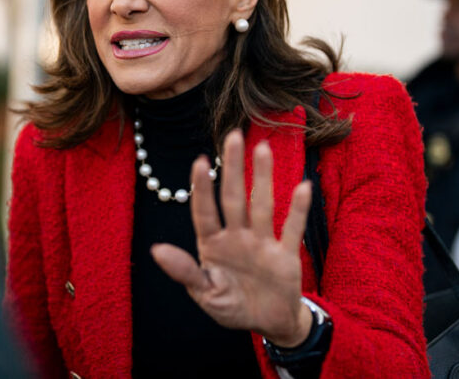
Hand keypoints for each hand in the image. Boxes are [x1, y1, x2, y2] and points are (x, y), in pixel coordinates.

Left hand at [151, 130, 314, 347]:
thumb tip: (156, 250)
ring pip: (262, 205)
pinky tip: (302, 186)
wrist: (269, 323)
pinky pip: (292, 229)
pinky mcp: (286, 254)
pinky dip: (298, 209)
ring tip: (262, 148)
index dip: (202, 188)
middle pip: (234, 198)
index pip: (204, 212)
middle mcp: (237, 236)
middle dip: (233, 168)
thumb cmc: (231, 305)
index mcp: (213, 244)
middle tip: (233, 135)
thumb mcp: (205, 294)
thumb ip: (185, 272)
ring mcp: (262, 242)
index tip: (200, 161)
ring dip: (263, 178)